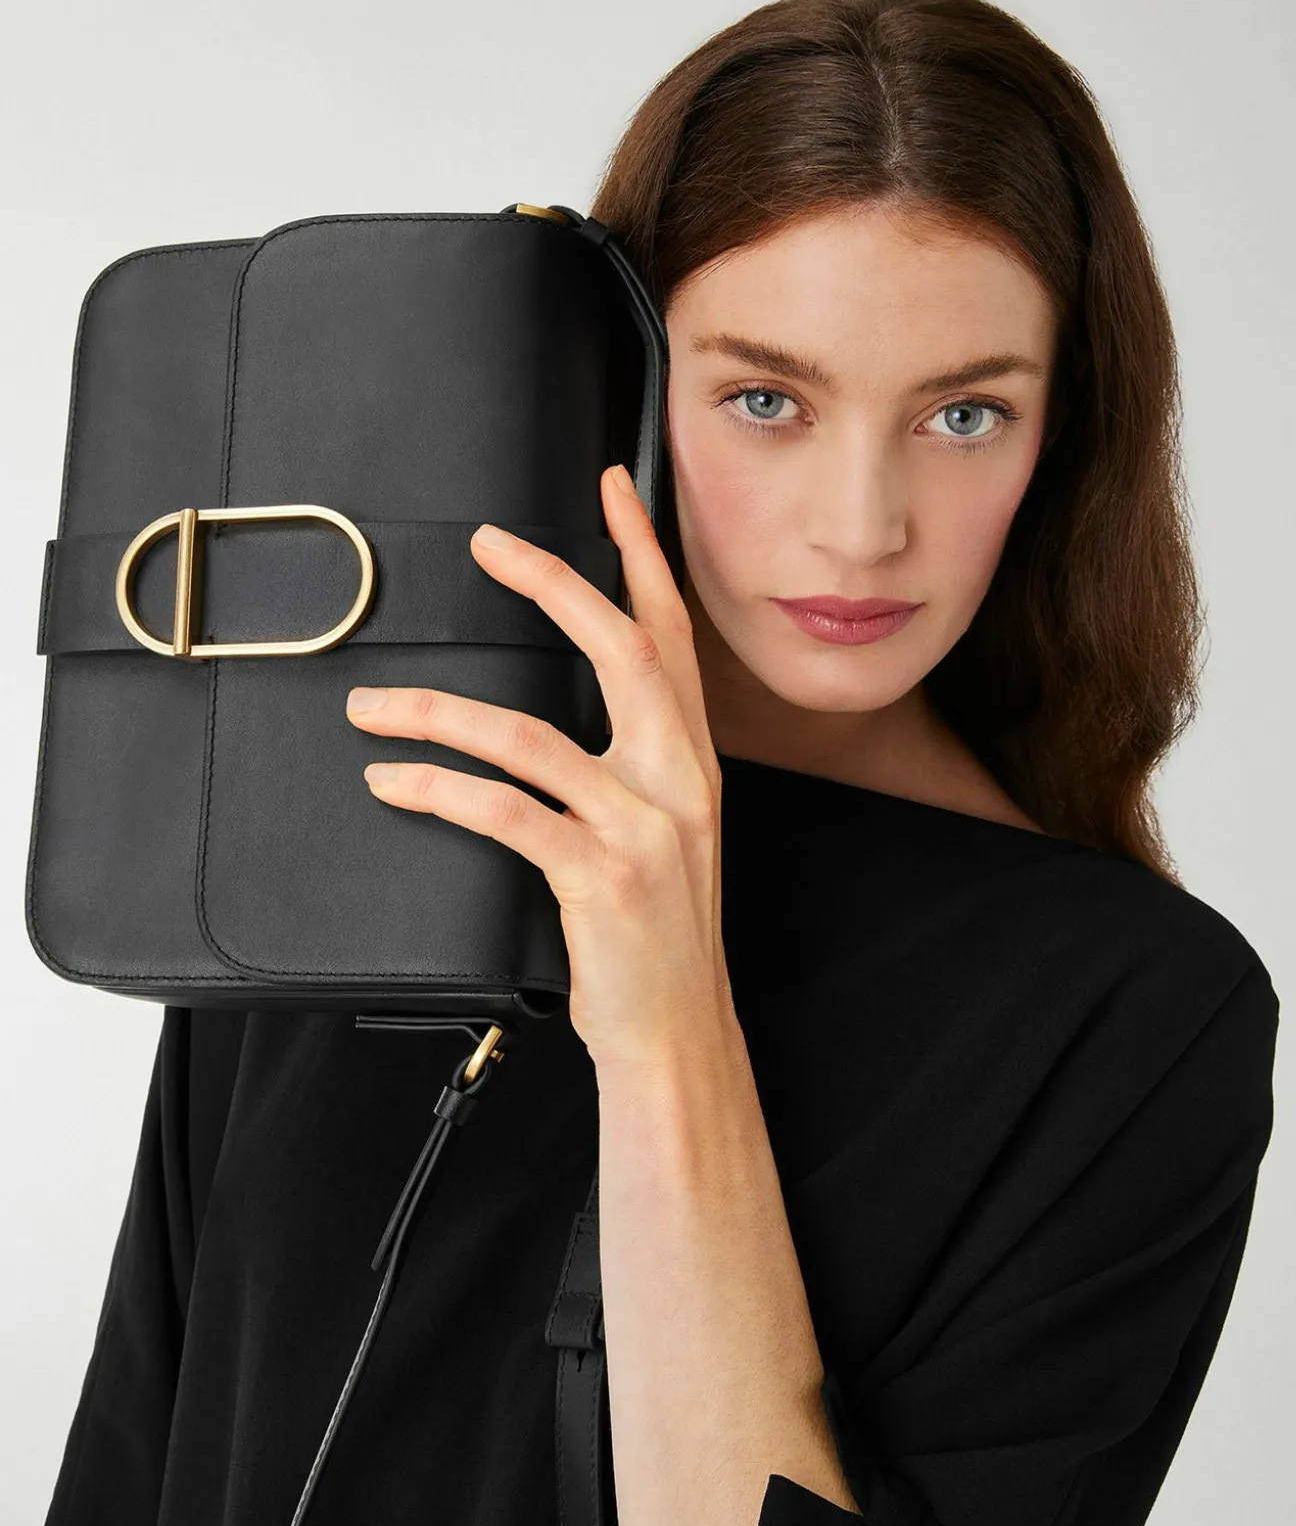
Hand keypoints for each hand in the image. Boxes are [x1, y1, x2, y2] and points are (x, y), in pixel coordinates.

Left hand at [344, 464, 733, 1072]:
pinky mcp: (599, 878)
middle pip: (622, 651)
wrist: (676, 1035)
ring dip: (438, 711)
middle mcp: (678, 783)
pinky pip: (504, 812)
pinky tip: (393, 782)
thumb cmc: (652, 941)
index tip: (611, 491)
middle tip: (489, 544)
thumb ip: (626, 774)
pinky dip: (437, 789)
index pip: (672, 638)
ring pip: (530, 736)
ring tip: (374, 707)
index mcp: (692, 765)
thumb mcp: (658, 840)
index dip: (642, 558)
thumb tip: (549, 720)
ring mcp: (643, 830)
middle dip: (555, 584)